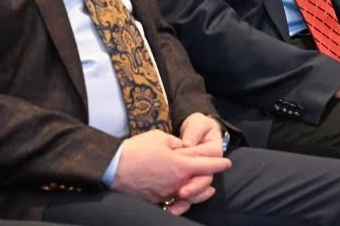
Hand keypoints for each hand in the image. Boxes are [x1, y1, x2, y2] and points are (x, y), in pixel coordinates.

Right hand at [111, 127, 230, 208]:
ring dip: (199, 191)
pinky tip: (185, 198)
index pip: (206, 166)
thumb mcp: (160, 137)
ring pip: (189, 195)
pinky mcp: (155, 200)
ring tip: (207, 189)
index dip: (219, 164)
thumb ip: (177, 144)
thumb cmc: (137, 149)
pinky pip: (174, 202)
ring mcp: (166, 194)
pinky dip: (183, 201)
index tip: (227, 163)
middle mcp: (176, 182)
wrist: (113, 167)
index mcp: (180, 165)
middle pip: (201, 183)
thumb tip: (182, 148)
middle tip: (214, 172)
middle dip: (210, 178)